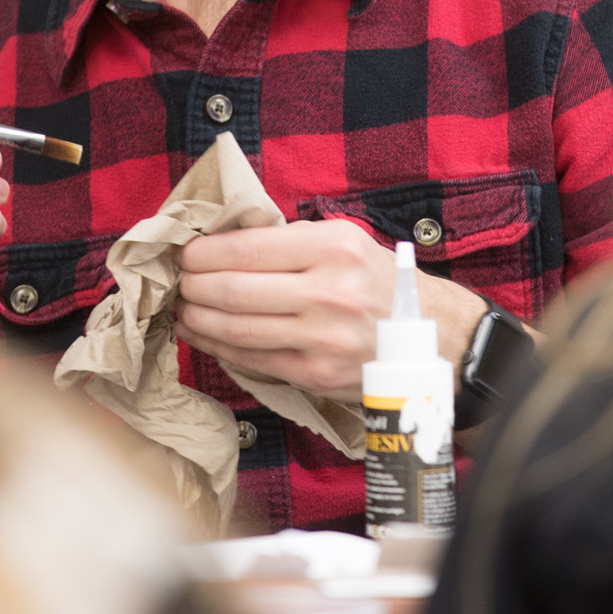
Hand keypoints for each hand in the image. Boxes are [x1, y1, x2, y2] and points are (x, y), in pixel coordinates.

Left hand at [174, 219, 483, 401]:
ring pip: (236, 327)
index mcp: (334, 247)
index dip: (204, 251)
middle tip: (178, 280)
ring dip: (198, 317)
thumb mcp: (347, 242)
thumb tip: (222, 241)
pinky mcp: (315, 372)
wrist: (434, 337)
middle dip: (193, 284)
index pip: (247, 247)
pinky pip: (252, 358)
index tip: (185, 251)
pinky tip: (203, 333)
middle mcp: (328, 291)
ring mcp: (321, 337)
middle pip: (233, 288)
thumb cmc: (380, 283)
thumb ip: (291, 241)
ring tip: (183, 306)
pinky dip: (218, 345)